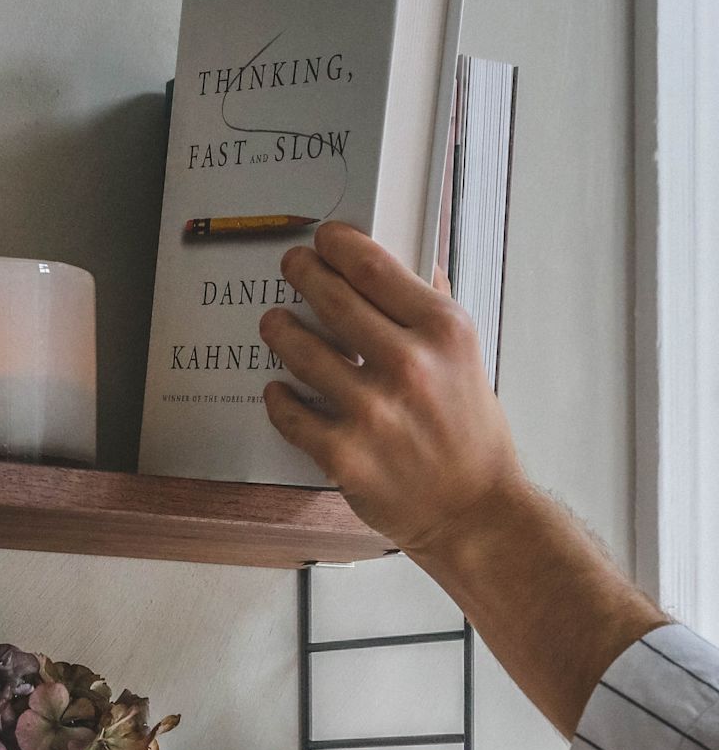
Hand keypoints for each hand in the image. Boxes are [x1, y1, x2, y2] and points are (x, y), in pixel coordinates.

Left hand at [259, 222, 525, 551]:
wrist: (474, 510)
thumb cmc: (471, 433)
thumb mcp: (469, 359)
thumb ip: (435, 310)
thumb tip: (415, 262)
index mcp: (444, 331)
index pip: (374, 266)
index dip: (338, 244)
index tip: (323, 238)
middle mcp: (408, 365)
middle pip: (331, 299)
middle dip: (303, 273)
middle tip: (291, 266)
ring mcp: (372, 411)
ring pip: (300, 350)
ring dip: (280, 330)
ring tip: (275, 323)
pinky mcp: (344, 453)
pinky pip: (290, 412)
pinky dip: (278, 397)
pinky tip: (278, 388)